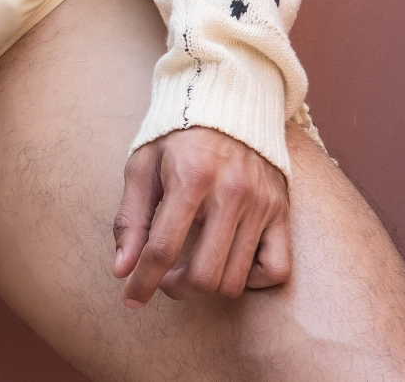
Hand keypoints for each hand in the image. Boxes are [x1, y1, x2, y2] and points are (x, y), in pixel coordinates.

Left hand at [112, 127, 291, 304]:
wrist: (226, 107)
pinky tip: (228, 263)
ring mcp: (262, 206)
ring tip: (189, 268)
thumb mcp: (142, 167)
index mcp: (190, 178)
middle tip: (163, 276)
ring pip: (236, 279)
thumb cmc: (175, 140)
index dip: (143, 280)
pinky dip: (250, 280)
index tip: (131, 298)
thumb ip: (130, 219)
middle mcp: (232, 193)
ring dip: (207, 286)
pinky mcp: (282, 214)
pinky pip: (276, 270)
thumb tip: (121, 269)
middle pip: (205, 274)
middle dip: (177, 287)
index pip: (164, 247)